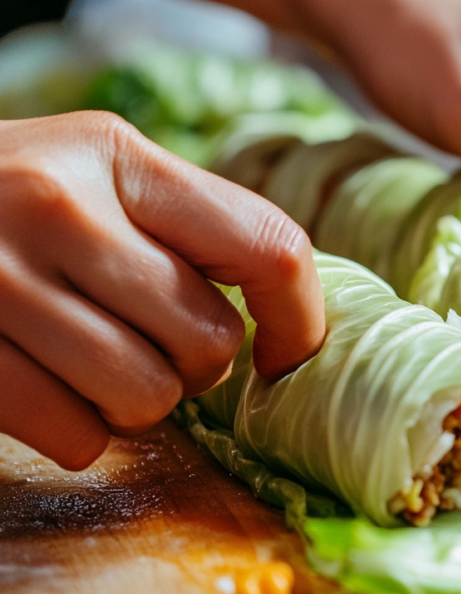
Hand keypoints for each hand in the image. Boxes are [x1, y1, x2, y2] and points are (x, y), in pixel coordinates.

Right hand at [0, 113, 324, 469]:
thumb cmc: (12, 199)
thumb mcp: (98, 171)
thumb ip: (186, 225)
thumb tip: (291, 313)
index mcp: (119, 155)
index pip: (267, 246)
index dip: (300, 319)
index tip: (288, 354)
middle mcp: (59, 206)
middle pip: (209, 341)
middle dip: (196, 364)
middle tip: (153, 342)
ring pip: (148, 398)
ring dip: (138, 402)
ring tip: (99, 362)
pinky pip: (77, 437)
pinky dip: (78, 431)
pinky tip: (49, 385)